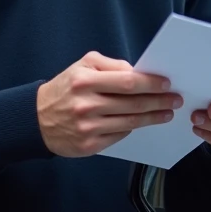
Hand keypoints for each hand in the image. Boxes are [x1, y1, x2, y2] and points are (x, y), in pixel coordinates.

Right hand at [37, 51, 181, 156]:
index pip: (127, 82)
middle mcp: (86, 105)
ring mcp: (87, 127)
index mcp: (85, 81)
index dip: (150, 83)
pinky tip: (143, 123)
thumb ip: (110, 66)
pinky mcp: (88, 146)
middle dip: (158, 101)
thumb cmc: (65, 88)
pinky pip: (119, 136)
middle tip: (175, 100)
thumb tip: (136, 72)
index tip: (166, 83)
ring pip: (130, 123)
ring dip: (153, 118)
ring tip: (166, 113)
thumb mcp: (82, 66)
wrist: (35, 119)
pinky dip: (133, 129)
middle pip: (133, 104)